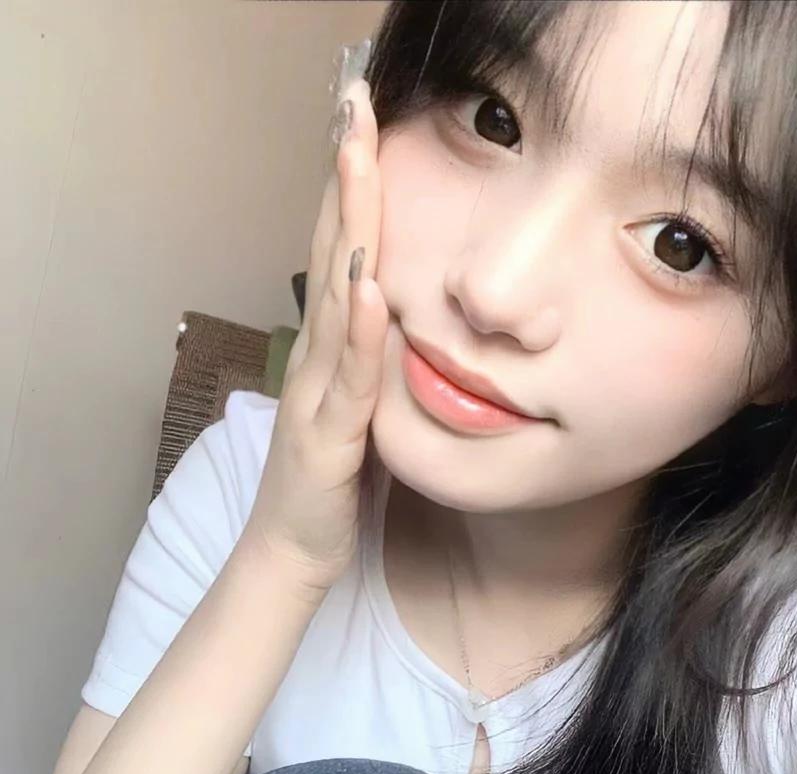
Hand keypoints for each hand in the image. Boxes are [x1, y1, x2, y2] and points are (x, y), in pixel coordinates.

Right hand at [241, 80, 387, 598]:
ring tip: (358, 159)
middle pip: (335, 252)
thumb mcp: (361, 406)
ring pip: (336, 300)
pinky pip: (348, 380)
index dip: (354, 187)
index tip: (365, 122)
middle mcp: (316, 357)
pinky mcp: (328, 439)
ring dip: (350, 229)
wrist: (295, 552)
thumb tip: (403, 315)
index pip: (345, 252)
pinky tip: (369, 288)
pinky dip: (357, 334)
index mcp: (330, 348)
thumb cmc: (332, 480)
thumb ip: (376, 358)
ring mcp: (317, 394)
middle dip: (346, 177)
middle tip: (353, 102)